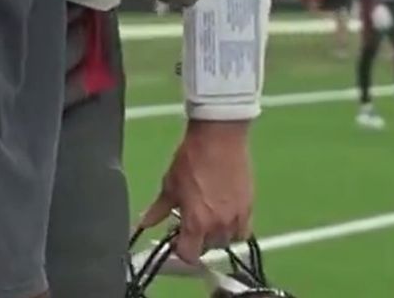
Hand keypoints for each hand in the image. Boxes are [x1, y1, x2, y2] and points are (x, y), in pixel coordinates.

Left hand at [136, 119, 253, 264]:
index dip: (180, 250)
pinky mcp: (250, 206)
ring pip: (226, 241)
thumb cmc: (191, 160)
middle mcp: (219, 226)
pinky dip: (234, 229)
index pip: (189, 255)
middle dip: (197, 240)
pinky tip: (225, 215)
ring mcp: (237, 217)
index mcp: (196, 223)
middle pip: (207, 248)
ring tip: (209, 218)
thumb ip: (158, 209)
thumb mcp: (170, 185)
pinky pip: (243, 230)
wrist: (219, 138)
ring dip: (215, 235)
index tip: (176, 237)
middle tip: (190, 222)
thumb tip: (144, 223)